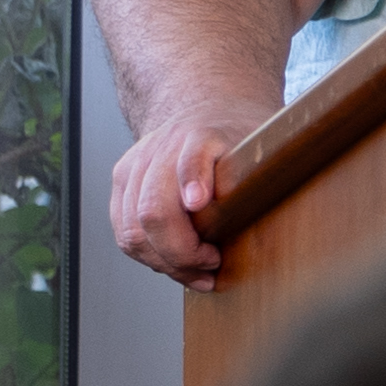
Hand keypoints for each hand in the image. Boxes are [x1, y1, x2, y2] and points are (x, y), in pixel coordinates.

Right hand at [108, 107, 270, 284]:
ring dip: (166, 262)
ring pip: (133, 230)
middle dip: (182, 252)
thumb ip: (255, 180)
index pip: (192, 159)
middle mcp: (161, 148)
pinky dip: (151, 256)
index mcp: (202, 136)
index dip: (192, 181)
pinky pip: (126, 233)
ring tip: (199, 273)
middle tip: (213, 266)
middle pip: (153, 210)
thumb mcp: (262, 151)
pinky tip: (177, 264)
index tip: (199, 203)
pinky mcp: (122, 183)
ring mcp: (135, 165)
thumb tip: (247, 213)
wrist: (208, 112)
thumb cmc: (240, 140)